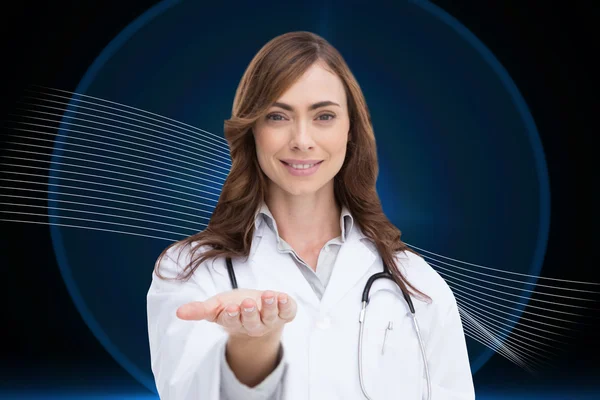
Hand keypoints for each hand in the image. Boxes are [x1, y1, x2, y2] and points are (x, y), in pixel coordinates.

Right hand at [176, 289, 296, 338]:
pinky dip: (286, 305)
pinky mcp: (285, 313)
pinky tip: (283, 296)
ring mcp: (270, 320)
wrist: (258, 310)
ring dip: (270, 307)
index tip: (230, 308)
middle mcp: (253, 324)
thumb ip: (200, 309)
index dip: (231, 315)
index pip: (231, 322)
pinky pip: (288, 311)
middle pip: (251, 322)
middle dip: (250, 312)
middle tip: (248, 302)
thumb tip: (178, 313)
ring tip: (269, 295)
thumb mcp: (216, 306)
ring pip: (271, 317)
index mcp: (235, 322)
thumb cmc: (234, 306)